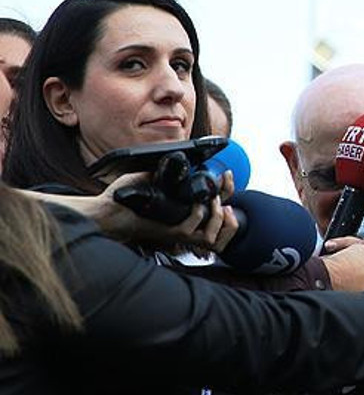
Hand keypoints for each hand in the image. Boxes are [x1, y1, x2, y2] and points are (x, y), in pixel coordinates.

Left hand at [44, 171, 238, 249]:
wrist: (104, 210)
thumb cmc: (122, 199)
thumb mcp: (148, 179)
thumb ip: (164, 171)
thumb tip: (178, 158)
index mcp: (184, 214)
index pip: (217, 208)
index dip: (227, 191)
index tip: (225, 173)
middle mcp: (185, 227)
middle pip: (223, 225)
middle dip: (229, 202)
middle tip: (224, 178)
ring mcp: (178, 233)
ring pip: (213, 236)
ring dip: (218, 216)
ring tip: (214, 200)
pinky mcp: (168, 235)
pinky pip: (193, 229)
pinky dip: (197, 215)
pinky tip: (194, 205)